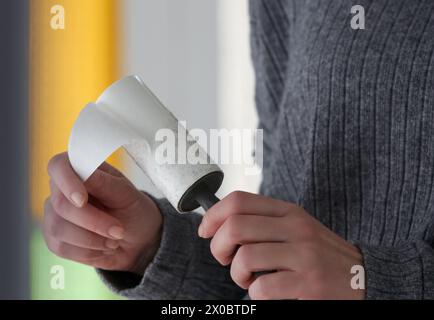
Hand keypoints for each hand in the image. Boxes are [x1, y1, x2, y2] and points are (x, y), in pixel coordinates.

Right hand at [42, 152, 162, 273]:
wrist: (137, 240)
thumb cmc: (132, 210)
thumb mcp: (127, 195)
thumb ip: (105, 183)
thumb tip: (84, 173)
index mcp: (79, 170)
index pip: (58, 166)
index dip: (67, 182)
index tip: (82, 200)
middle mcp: (61, 190)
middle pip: (60, 204)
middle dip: (92, 221)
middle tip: (118, 230)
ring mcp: (54, 215)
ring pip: (58, 228)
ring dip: (92, 239)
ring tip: (114, 239)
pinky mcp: (54, 239)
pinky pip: (62, 247)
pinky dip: (88, 250)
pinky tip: (103, 246)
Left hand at [198, 191, 364, 299]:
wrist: (364, 278)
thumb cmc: (319, 255)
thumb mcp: (296, 228)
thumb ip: (264, 222)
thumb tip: (220, 223)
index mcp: (289, 211)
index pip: (239, 200)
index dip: (212, 215)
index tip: (204, 231)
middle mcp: (296, 228)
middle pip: (235, 227)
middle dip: (218, 247)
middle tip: (225, 259)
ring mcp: (304, 255)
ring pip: (244, 258)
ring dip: (237, 274)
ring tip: (249, 279)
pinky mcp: (309, 283)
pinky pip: (262, 288)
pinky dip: (255, 294)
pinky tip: (267, 292)